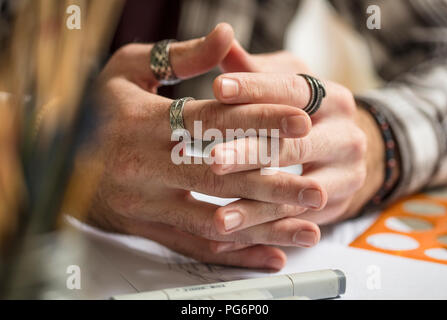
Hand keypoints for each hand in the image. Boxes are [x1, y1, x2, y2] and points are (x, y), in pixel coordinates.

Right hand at [85, 24, 324, 269]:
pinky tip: (271, 253)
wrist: (58, 159)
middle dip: (275, 183)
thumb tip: (227, 35)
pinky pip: (195, 247)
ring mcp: (147, 203)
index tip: (303, 120)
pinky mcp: (147, 228)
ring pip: (215, 221)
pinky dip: (236, 254)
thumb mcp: (128, 71)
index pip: (214, 120)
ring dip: (264, 225)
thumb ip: (181, 57)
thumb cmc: (98, 111)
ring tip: (308, 225)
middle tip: (316, 189)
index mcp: (145, 121)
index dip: (261, 119)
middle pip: (222, 177)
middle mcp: (147, 166)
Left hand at [208, 42, 384, 224]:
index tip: (216, 90)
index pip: (291, 89)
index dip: (254, 89)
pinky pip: (297, 223)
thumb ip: (255, 71)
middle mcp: (344, 134)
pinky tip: (232, 237)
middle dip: (252, 153)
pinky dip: (264, 231)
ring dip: (256, 206)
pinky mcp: (337, 206)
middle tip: (214, 160)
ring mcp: (346, 174)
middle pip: (294, 145)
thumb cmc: (308, 113)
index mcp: (330, 97)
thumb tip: (221, 40)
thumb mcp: (290, 85)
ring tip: (219, 217)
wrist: (353, 150)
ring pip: (296, 193)